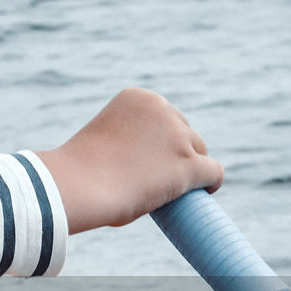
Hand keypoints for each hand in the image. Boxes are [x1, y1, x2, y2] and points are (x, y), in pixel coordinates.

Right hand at [36, 88, 223, 233]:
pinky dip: (211, 182)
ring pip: (199, 152)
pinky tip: (207, 192)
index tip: (150, 161)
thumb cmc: (80, 172)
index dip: (161, 141)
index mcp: (139, 98)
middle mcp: (162, 110)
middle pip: (185, 133)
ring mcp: (177, 137)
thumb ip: (129, 143)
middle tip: (160, 179)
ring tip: (173, 191)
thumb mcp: (106, 142)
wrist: (77, 185)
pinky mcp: (189, 165)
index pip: (165, 117)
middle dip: (177, 153)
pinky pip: (213, 172)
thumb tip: (147, 169)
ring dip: (190, 169)